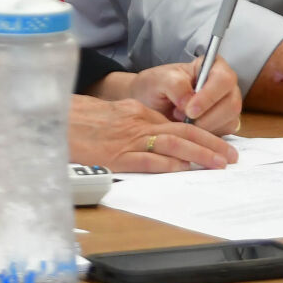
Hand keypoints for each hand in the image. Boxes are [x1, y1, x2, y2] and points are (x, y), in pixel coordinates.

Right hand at [69, 95, 237, 171]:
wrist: (52, 121)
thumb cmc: (80, 122)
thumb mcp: (113, 117)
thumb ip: (135, 126)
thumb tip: (156, 143)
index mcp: (138, 113)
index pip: (178, 124)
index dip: (202, 135)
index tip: (219, 147)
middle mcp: (138, 123)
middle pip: (183, 131)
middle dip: (210, 144)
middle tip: (230, 156)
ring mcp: (127, 140)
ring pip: (172, 144)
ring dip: (199, 154)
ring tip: (218, 164)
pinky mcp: (115, 156)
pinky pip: (146, 159)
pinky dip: (167, 163)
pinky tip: (182, 169)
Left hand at [127, 58, 243, 134]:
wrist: (149, 105)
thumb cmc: (156, 87)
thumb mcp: (159, 80)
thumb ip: (175, 85)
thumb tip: (189, 102)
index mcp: (213, 66)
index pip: (223, 79)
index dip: (209, 96)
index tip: (189, 110)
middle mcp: (225, 85)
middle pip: (232, 103)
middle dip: (207, 117)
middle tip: (184, 120)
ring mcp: (228, 105)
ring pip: (229, 121)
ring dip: (204, 128)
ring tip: (182, 122)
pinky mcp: (225, 124)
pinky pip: (224, 134)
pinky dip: (205, 136)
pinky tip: (190, 130)